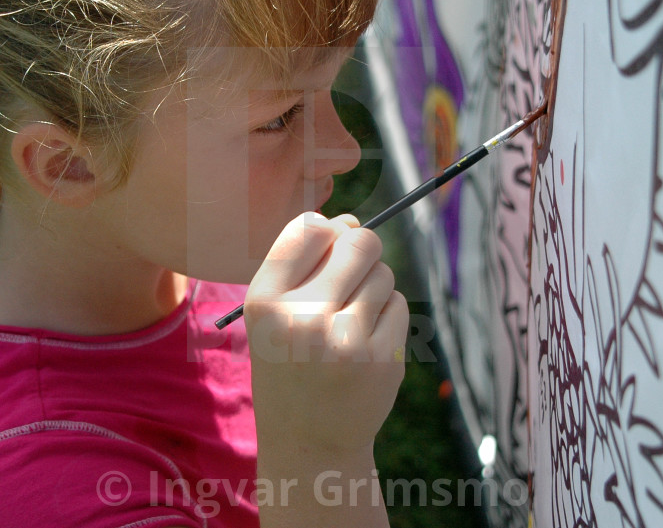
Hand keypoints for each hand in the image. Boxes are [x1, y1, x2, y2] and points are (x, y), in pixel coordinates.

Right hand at [244, 212, 407, 457]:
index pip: (310, 227)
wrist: (308, 442)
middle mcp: (301, 317)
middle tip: (352, 277)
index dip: (327, 231)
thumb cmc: (290, 363)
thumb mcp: (274, 315)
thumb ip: (303, 264)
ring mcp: (345, 339)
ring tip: (350, 322)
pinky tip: (366, 344)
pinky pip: (398, 304)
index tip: (327, 253)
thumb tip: (350, 220)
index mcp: (263, 300)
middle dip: (362, 250)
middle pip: (359, 241)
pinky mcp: (381, 357)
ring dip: (374, 288)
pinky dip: (388, 316)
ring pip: (383, 273)